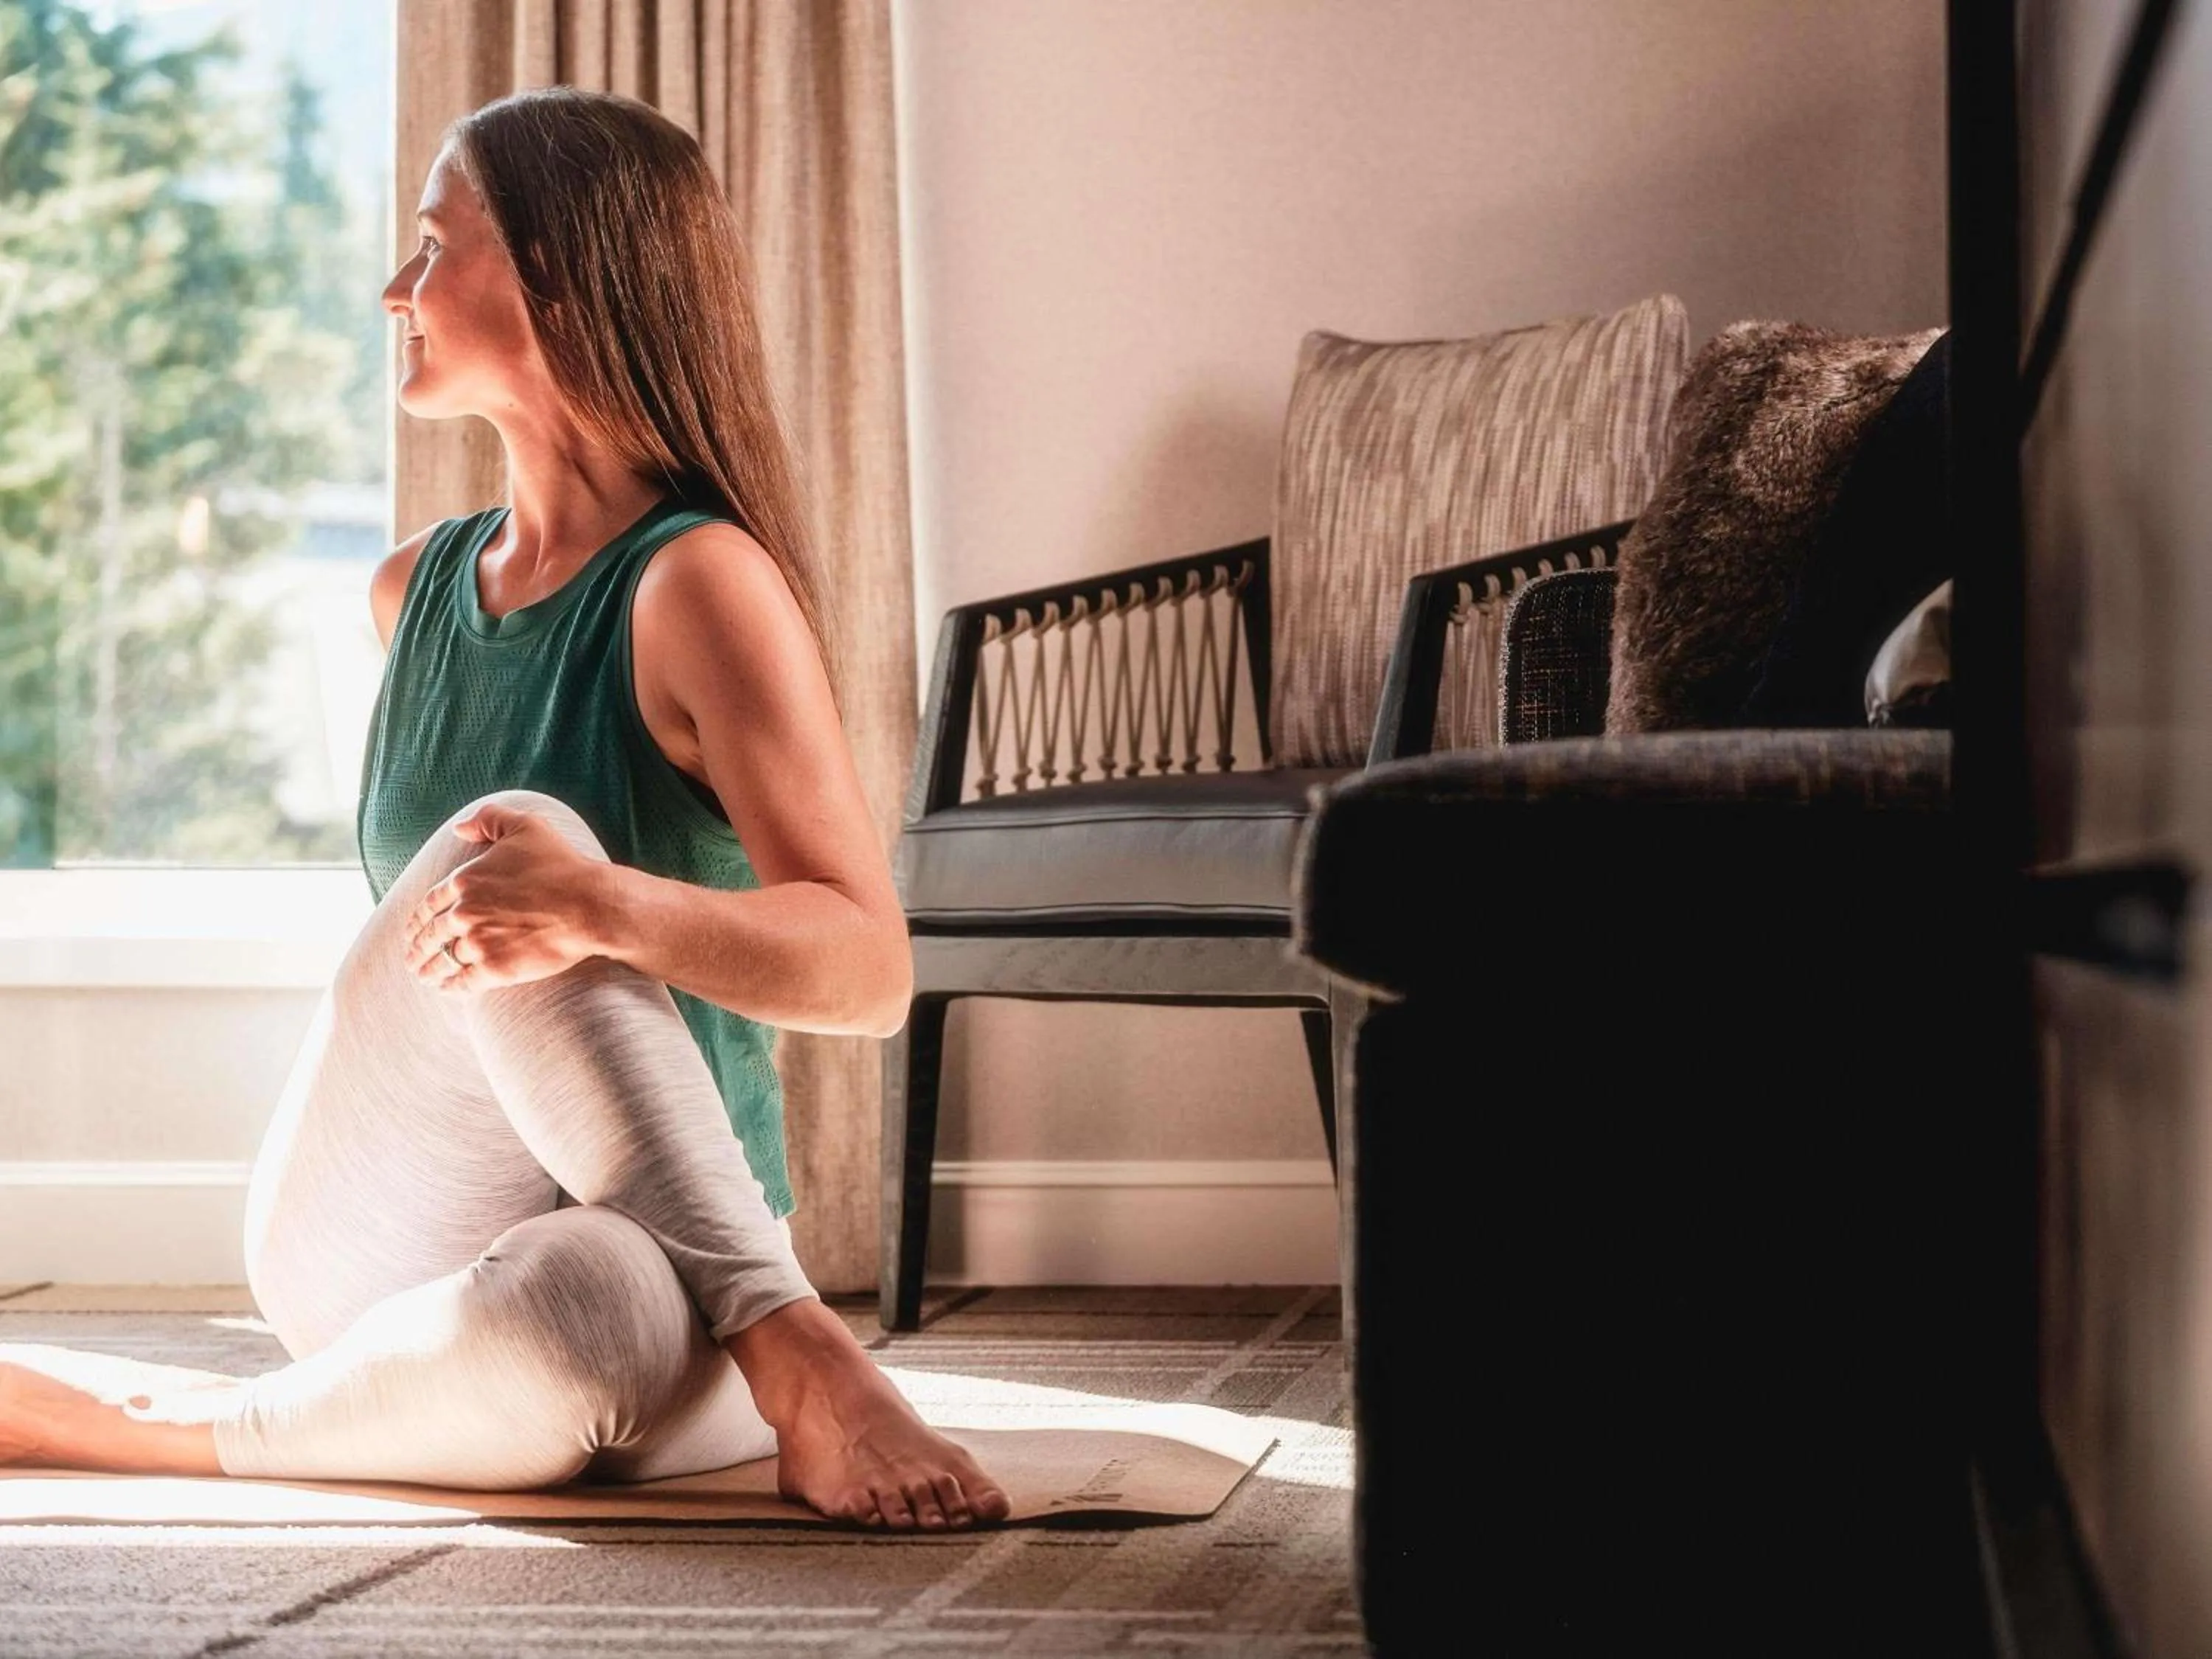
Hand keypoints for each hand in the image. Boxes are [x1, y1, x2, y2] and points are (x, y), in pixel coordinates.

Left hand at [404, 802, 606, 992]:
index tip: (412, 930)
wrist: (590, 905)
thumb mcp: (526, 825)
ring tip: (425, 977)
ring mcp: (478, 942)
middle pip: (431, 935)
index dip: (417, 919)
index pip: (430, 903)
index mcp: (465, 880)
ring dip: (430, 970)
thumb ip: (489, 818)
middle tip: (412, 958)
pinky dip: (451, 987)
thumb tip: (458, 828)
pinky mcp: (495, 969)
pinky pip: (463, 982)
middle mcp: (465, 912)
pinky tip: (447, 989)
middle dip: (418, 949)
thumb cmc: (562, 865)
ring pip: (443, 961)